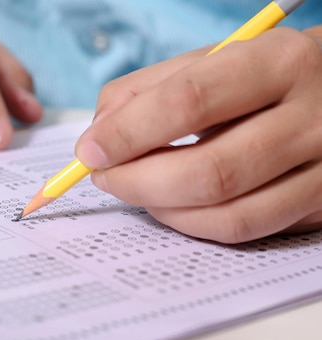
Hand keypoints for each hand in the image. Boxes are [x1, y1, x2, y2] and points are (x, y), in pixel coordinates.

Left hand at [75, 27, 321, 243]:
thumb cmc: (263, 75)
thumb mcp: (213, 61)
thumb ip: (149, 89)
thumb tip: (99, 136)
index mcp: (278, 63)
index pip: (189, 102)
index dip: (128, 132)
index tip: (89, 151)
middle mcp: (311, 119)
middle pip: (208, 171)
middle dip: (137, 182)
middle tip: (104, 177)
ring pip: (227, 213)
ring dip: (161, 208)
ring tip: (132, 189)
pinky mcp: (319, 207)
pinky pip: (244, 230)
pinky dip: (192, 224)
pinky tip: (170, 206)